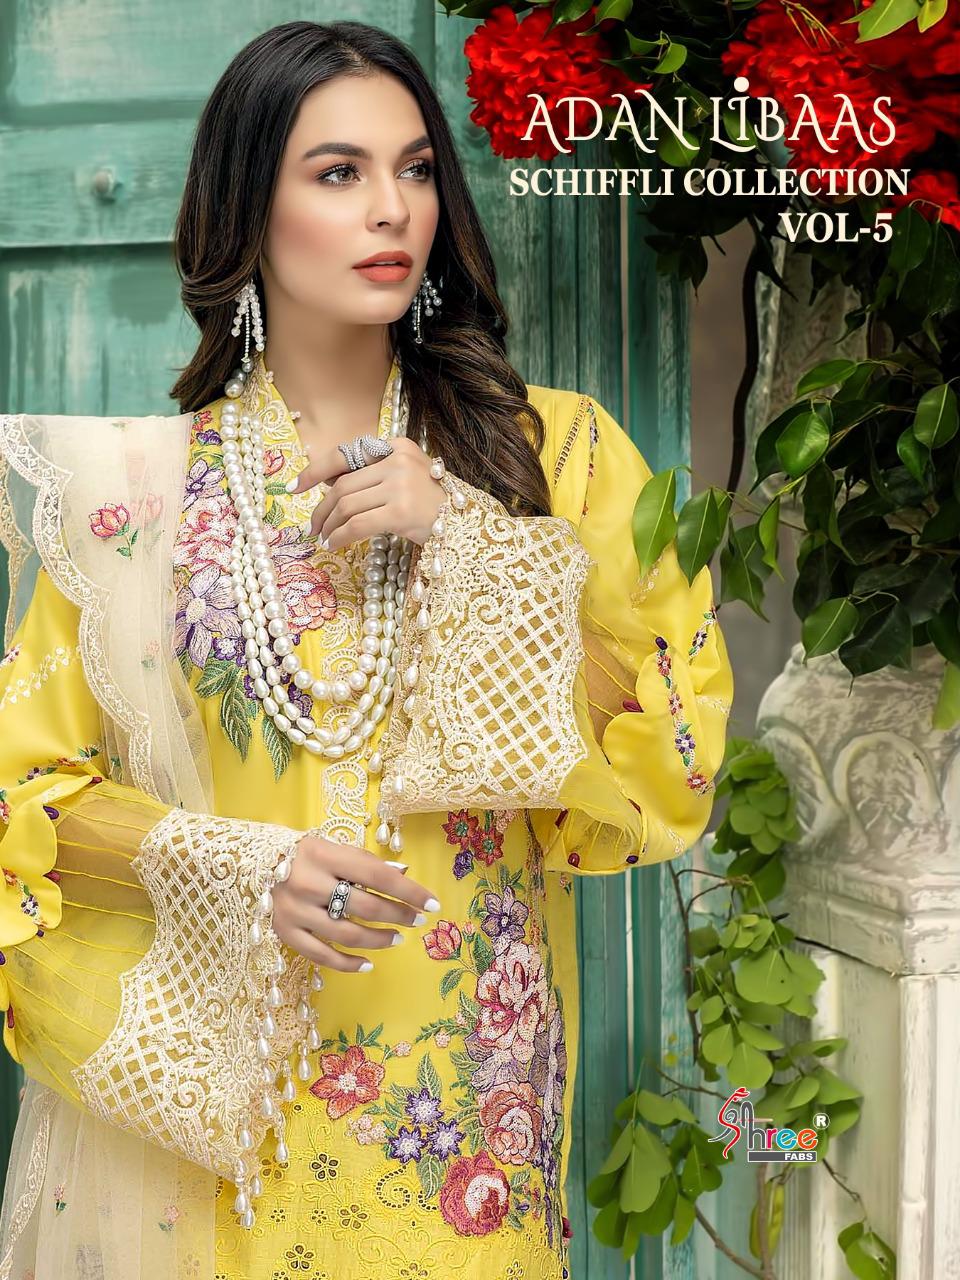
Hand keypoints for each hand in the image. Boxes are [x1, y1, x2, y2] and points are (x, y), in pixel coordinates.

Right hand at [271, 833, 440, 973]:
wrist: (256, 863)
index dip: (409, 891)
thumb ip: (366, 864)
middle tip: (416, 921)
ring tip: (397, 939)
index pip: (377, 875)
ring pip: (346, 934)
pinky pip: (321, 956)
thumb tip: (404, 877)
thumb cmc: (308, 856)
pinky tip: (367, 964)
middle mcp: (308, 882)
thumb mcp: (336, 849)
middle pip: (364, 906)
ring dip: (378, 940)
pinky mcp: (285, 933)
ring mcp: (295, 911)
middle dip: (398, 916)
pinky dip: (348, 963)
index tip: (432, 904)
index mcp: (325, 855)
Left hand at [285, 436, 445, 548]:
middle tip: (314, 527)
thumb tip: (326, 481)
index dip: (315, 471)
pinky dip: (340, 536)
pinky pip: (357, 524)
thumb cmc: (431, 504)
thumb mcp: (401, 478)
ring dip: (329, 526)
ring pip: (346, 506)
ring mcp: (400, 485)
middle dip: (321, 510)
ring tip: (325, 538)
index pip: (345, 454)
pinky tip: (334, 544)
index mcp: (396, 446)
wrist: (466, 525)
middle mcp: (398, 461)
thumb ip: (369, 475)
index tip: (295, 487)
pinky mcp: (401, 511)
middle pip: (342, 487)